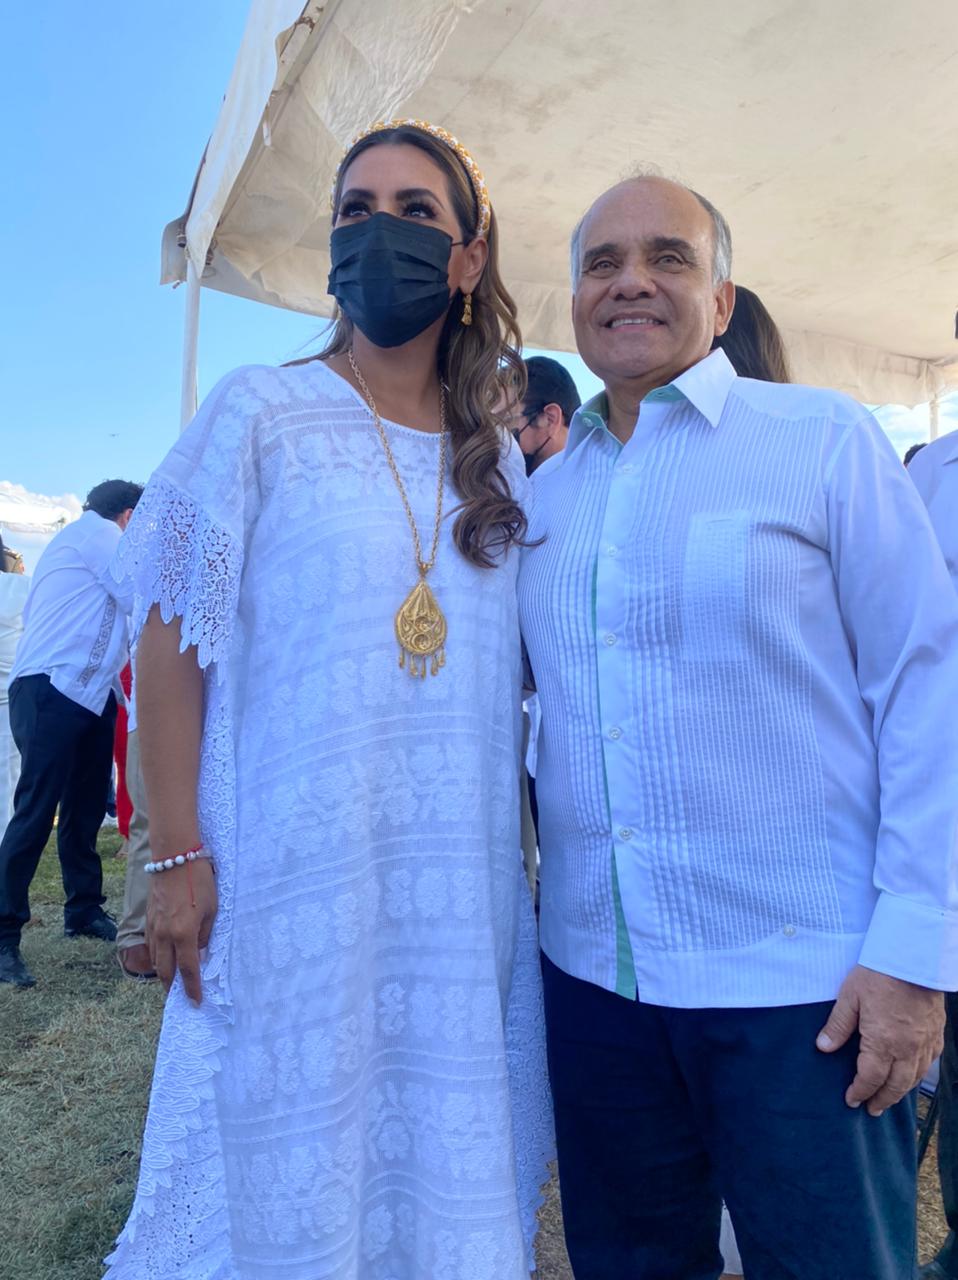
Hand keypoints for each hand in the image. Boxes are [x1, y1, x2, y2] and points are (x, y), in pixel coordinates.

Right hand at [146, 859, 217, 1004]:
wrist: (174, 858)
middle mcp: (165, 936)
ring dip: (163, 974)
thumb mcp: (211, 909)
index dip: (192, 989)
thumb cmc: (199, 882)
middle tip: (180, 998)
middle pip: (166, 971)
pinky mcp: (148, 920)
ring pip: (156, 960)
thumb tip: (199, 951)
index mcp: (183, 934)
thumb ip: (205, 934)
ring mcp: (153, 928)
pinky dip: (157, 957)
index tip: (196, 1002)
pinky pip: (151, 946)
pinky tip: (164, 958)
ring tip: (172, 982)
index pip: (188, 970)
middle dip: (173, 988)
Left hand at [816, 964, 944, 1114]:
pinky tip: (913, 1073)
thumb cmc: (878, 974)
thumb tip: (823, 1047)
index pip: (870, 1078)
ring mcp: (925, 1041)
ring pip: (915, 1077)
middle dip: (882, 1100)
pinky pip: (930, 1061)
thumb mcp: (849, 996)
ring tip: (890, 1098)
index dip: (860, 1092)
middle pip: (895, 1085)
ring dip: (901, 1091)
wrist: (914, 957)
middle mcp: (907, 1048)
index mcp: (883, 1042)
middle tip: (872, 1110)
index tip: (851, 1100)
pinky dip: (919, 1073)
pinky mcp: (936, 1031)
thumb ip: (838, 1025)